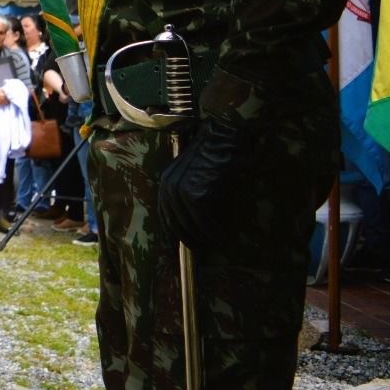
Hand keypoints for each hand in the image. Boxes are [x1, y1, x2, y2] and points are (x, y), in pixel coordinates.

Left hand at [158, 118, 245, 250]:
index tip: (183, 245)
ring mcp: (181, 191)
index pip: (165, 216)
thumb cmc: (213, 155)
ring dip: (204, 238)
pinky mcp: (197, 194)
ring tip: (215, 244)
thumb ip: (188, 193)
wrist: (224, 138)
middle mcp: (168, 187)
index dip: (173, 233)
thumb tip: (192, 222)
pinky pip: (204, 221)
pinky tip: (222, 237)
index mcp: (165, 182)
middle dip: (188, 240)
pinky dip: (213, 231)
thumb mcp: (192, 174)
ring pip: (190, 225)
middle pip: (175, 224)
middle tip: (201, 251)